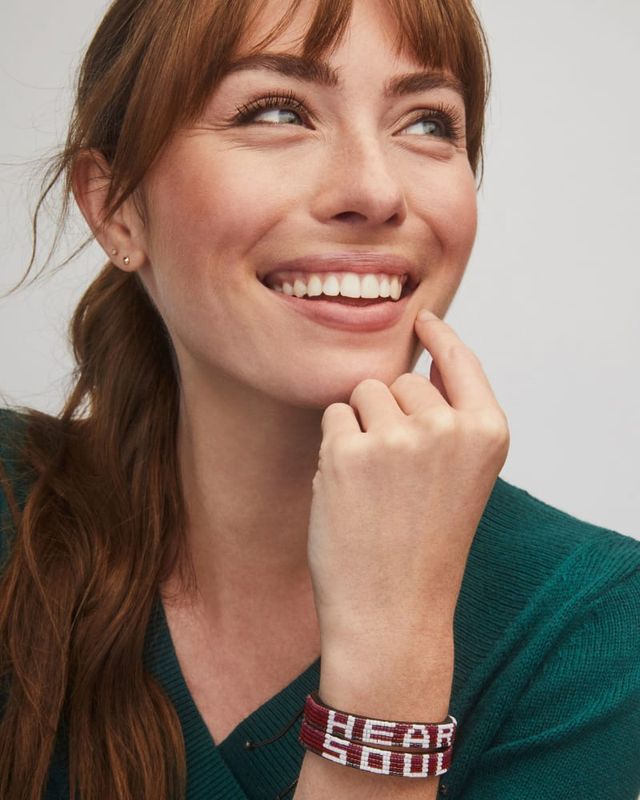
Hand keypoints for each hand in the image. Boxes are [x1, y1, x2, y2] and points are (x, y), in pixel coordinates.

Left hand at [307, 309, 509, 652]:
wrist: (392, 611)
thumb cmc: (425, 545)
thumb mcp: (463, 477)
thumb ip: (451, 418)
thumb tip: (415, 365)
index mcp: (487, 432)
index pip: (460, 361)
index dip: (440, 337)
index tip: (424, 319)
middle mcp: (447, 427)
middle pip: (401, 379)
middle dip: (391, 411)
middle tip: (398, 474)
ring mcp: (396, 438)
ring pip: (364, 392)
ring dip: (361, 425)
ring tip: (374, 483)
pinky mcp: (346, 452)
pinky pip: (334, 417)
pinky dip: (335, 445)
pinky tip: (349, 489)